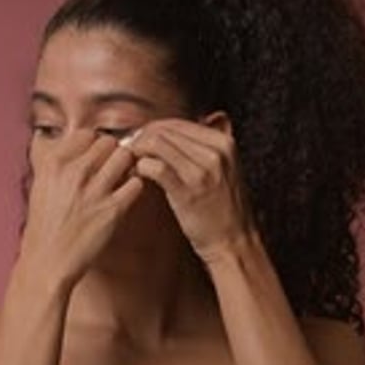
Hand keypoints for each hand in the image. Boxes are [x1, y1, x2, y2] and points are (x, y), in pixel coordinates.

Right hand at [20, 129, 142, 285]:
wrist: (48, 261)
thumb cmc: (45, 225)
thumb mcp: (40, 185)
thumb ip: (53, 160)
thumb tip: (54, 137)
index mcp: (54, 163)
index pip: (87, 134)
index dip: (95, 145)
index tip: (97, 158)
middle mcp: (74, 172)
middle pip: (109, 142)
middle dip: (113, 153)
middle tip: (113, 169)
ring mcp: (95, 191)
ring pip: (126, 157)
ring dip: (128, 166)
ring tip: (122, 180)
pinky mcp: (113, 210)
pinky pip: (136, 183)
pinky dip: (135, 187)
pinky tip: (126, 196)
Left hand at [126, 116, 257, 265]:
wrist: (233, 241)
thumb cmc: (222, 208)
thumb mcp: (222, 169)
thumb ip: (200, 148)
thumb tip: (166, 132)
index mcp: (223, 142)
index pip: (177, 123)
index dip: (152, 130)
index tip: (140, 141)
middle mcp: (215, 152)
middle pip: (165, 131)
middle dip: (142, 139)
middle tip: (130, 152)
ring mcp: (203, 171)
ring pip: (157, 144)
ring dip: (138, 152)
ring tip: (132, 163)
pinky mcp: (188, 191)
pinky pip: (156, 167)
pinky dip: (141, 167)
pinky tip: (139, 175)